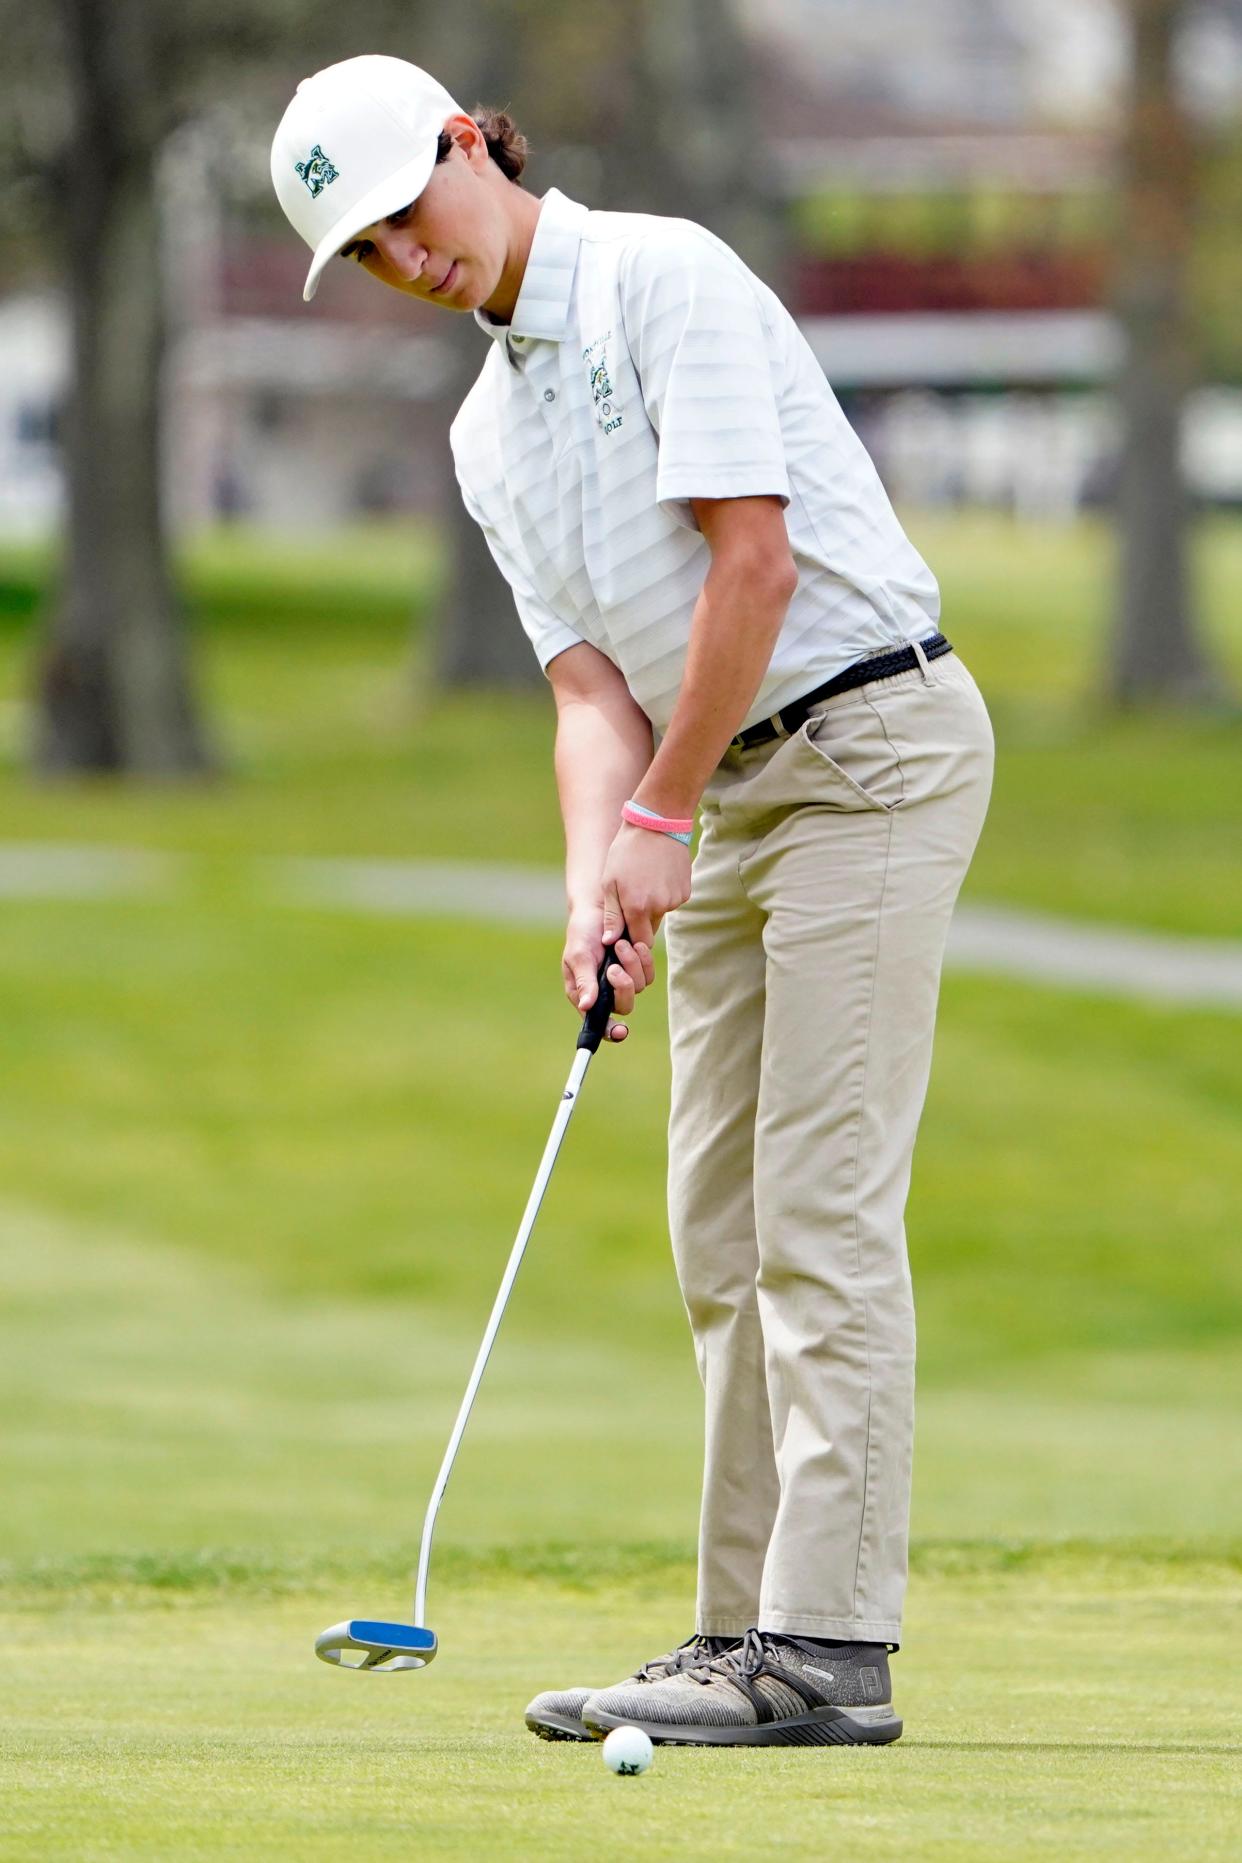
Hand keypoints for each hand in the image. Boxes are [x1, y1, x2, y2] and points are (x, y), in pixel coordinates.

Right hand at [562, 903, 655, 1044]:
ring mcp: (622, 979)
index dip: (610, 1031)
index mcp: (585, 992)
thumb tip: (586, 1007)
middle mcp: (604, 991)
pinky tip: (635, 944)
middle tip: (614, 967)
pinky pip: (648, 974)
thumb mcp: (579, 953)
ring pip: (638, 987)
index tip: (620, 1031)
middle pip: (624, 1006)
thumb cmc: (583, 930)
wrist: (600, 905)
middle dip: (623, 987)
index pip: (597, 1021)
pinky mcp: (637, 967)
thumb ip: (584, 980)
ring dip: (631, 966)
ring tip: (619, 944)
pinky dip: (643, 960)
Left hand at [600, 823, 691, 950]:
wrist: (657, 825)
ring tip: (644, 880)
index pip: (639, 941)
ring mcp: (675, 899)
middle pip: (650, 929)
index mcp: (638, 907)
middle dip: (640, 920)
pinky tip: (658, 875)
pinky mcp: (686, 891)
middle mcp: (660, 907)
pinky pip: (672, 901)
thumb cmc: (627, 852)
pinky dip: (665, 894)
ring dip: (653, 905)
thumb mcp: (610, 882)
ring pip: (661, 913)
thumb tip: (610, 941)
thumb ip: (612, 915)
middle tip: (632, 895)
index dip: (631, 939)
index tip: (624, 928)